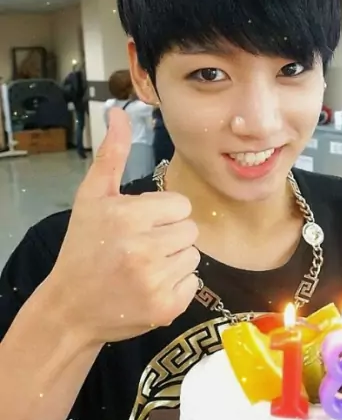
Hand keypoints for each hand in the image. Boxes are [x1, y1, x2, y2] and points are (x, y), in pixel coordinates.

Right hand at [48, 107, 199, 346]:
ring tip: (144, 267)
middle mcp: (143, 248)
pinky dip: (176, 287)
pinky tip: (149, 287)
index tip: (139, 225)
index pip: (180, 205)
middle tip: (140, 248)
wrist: (70, 307)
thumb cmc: (84, 247)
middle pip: (190, 230)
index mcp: (128, 216)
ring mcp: (155, 281)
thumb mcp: (92, 197)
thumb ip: (112, 154)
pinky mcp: (166, 308)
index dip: (162, 214)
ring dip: (174, 261)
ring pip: (193, 256)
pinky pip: (193, 284)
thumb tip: (118, 111)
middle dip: (170, 236)